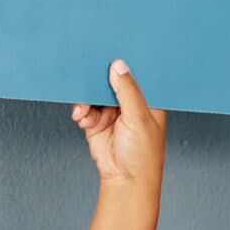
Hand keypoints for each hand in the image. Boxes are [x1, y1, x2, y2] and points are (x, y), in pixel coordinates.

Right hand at [69, 60, 167, 196]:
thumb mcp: (138, 118)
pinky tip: (83, 119)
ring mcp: (112, 110)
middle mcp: (129, 101)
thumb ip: (128, 91)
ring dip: (87, 99)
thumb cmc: (143, 154)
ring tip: (84, 111)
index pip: (137, 72)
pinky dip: (82, 112)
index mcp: (148, 97)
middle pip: (112, 79)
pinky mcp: (97, 120)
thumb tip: (118, 66)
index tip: (112, 49)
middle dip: (100, 77)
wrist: (125, 180)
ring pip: (95, 92)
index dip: (126, 61)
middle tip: (89, 71)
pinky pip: (85, 107)